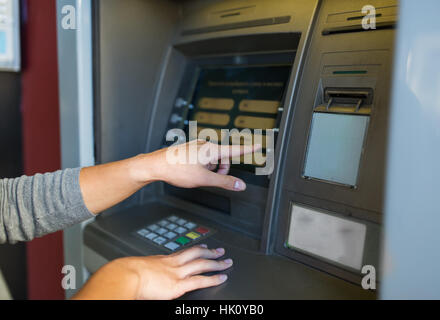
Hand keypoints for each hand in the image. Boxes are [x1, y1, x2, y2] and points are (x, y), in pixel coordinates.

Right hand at [73, 245, 231, 299]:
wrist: (124, 276)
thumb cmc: (125, 274)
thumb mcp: (137, 268)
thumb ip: (146, 270)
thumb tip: (143, 276)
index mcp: (162, 260)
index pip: (183, 253)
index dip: (195, 250)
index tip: (202, 247)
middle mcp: (172, 263)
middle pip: (195, 254)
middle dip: (209, 251)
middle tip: (220, 250)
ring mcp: (176, 273)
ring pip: (201, 264)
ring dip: (216, 262)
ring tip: (226, 261)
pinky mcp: (178, 285)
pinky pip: (200, 280)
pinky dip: (213, 278)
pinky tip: (221, 277)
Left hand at [137, 140, 260, 190]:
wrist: (155, 165)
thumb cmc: (177, 169)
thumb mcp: (204, 179)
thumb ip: (225, 182)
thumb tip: (240, 185)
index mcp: (211, 149)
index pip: (235, 150)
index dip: (248, 149)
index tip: (259, 144)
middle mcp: (205, 145)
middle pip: (224, 158)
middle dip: (221, 169)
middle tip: (211, 179)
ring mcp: (197, 146)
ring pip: (212, 160)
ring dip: (210, 169)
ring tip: (197, 175)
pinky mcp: (190, 149)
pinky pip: (203, 158)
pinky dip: (202, 167)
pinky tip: (191, 172)